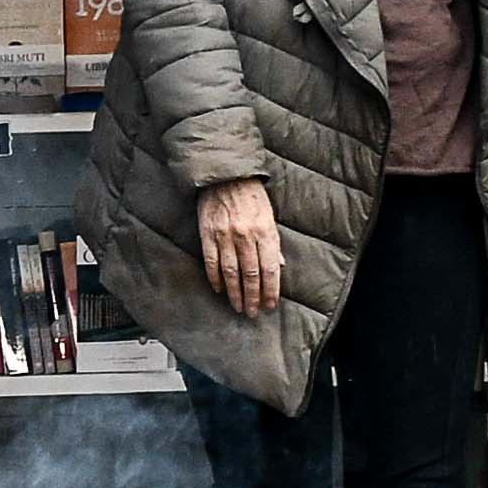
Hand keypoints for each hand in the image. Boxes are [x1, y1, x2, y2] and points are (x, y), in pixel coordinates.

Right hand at [196, 178, 284, 318]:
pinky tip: (219, 289)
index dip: (270, 290)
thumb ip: (273, 242)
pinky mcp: (208, 234)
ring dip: (235, 293)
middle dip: (253, 297)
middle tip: (252, 313)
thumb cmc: (250, 194)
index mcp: (265, 231)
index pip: (270, 269)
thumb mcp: (269, 215)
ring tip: (238, 307)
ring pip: (231, 273)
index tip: (269, 305)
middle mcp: (246, 235)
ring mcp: (225, 236)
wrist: (225, 174)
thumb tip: (279, 266)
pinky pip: (211, 262)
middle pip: (251, 275)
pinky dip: (215, 278)